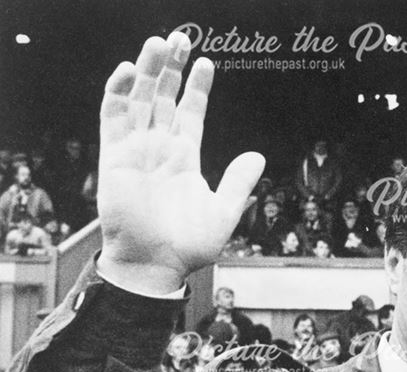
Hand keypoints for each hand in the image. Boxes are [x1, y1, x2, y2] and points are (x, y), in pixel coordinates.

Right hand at [96, 33, 264, 292]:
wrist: (157, 265)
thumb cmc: (190, 246)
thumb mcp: (225, 212)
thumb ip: (240, 183)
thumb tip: (258, 156)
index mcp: (185, 158)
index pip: (191, 112)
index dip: (198, 87)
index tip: (208, 62)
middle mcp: (160, 148)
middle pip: (165, 97)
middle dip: (172, 68)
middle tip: (181, 37)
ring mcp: (136, 149)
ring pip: (140, 100)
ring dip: (148, 70)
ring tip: (159, 42)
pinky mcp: (115, 156)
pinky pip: (113, 118)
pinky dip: (119, 92)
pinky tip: (131, 71)